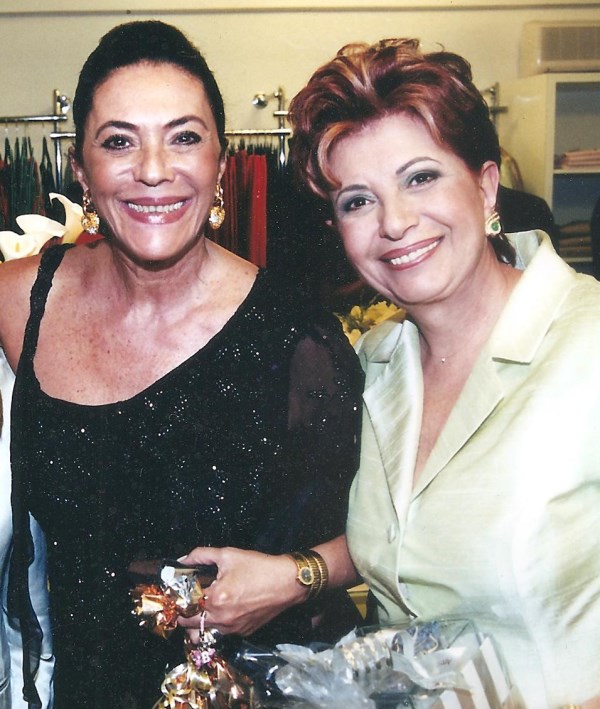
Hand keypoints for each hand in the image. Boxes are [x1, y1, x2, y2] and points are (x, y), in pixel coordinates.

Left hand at [177, 546, 305, 638]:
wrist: (287, 582)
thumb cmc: (259, 567)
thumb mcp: (228, 554)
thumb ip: (201, 555)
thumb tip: (182, 560)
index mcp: (215, 599)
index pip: (184, 606)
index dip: (178, 599)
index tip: (177, 593)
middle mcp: (222, 619)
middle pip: (189, 626)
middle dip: (185, 613)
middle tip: (189, 599)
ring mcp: (233, 629)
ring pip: (205, 632)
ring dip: (200, 622)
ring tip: (205, 606)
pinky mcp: (244, 632)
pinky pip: (223, 632)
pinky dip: (219, 623)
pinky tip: (226, 608)